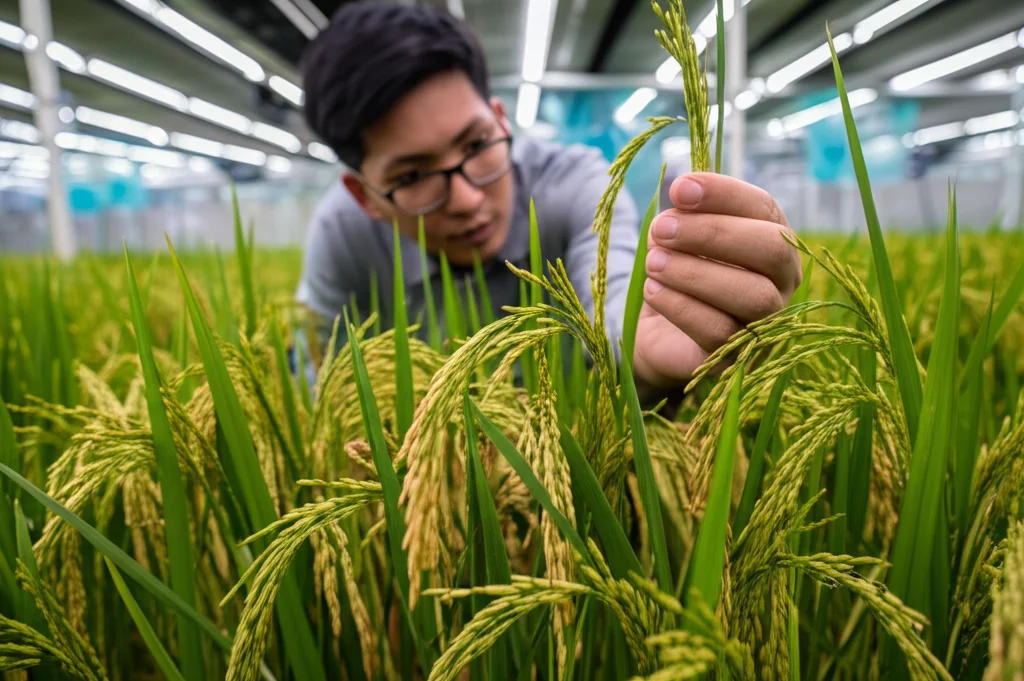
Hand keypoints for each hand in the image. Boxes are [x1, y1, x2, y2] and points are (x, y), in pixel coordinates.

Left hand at [632, 172, 801, 387]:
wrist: (658, 332)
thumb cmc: (677, 273)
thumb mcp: (678, 238)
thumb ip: (684, 216)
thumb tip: (681, 196)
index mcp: (773, 239)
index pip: (764, 208)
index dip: (724, 194)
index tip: (679, 188)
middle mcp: (782, 280)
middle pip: (772, 249)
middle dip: (712, 233)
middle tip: (661, 229)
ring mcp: (768, 322)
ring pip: (753, 295)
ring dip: (696, 273)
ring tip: (653, 263)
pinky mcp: (741, 358)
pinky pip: (721, 333)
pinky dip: (682, 306)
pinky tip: (653, 290)